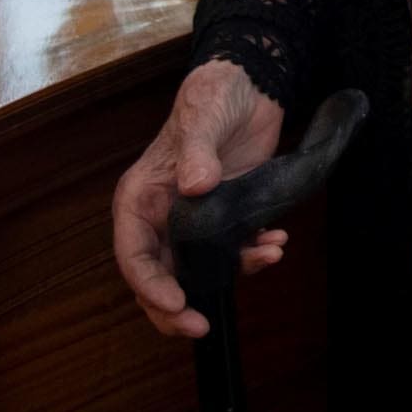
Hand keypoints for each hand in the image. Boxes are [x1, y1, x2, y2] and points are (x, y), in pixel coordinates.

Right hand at [113, 59, 286, 338]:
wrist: (251, 84)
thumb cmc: (214, 96)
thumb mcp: (203, 117)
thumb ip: (197, 153)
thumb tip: (196, 187)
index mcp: (141, 199)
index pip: (134, 254)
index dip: (149, 285)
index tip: (174, 304)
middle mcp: (162, 216)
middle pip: (160, 276)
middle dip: (176, 307)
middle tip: (200, 327)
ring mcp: (195, 219)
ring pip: (200, 268)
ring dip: (231, 273)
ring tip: (267, 256)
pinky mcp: (227, 214)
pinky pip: (234, 248)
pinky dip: (253, 253)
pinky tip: (276, 242)